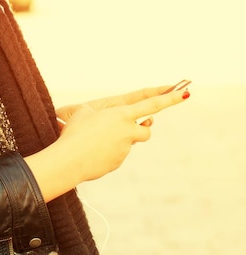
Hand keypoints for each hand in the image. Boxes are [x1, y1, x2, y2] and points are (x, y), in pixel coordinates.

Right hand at [27, 86, 189, 201]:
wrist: (68, 160)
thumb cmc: (73, 131)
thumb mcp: (85, 112)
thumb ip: (106, 114)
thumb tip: (120, 123)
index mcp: (121, 114)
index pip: (152, 104)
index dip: (170, 98)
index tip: (185, 92)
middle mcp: (127, 131)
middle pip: (147, 128)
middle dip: (142, 126)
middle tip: (127, 125)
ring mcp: (124, 149)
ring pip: (131, 142)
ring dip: (122, 139)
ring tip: (99, 138)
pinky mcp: (118, 162)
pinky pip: (118, 154)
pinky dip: (110, 151)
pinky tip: (93, 151)